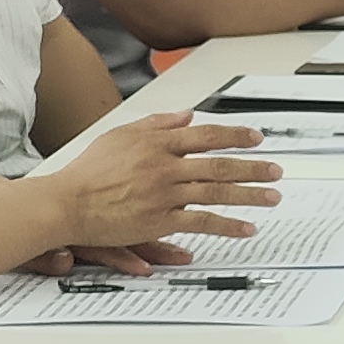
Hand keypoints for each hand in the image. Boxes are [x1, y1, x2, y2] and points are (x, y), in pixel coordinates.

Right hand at [50, 111, 278, 249]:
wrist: (66, 202)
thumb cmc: (88, 171)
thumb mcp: (120, 135)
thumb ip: (155, 123)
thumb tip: (185, 115)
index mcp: (157, 142)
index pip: (205, 135)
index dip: (235, 136)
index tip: (256, 138)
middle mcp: (165, 165)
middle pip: (219, 164)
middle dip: (253, 167)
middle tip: (276, 170)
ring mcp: (165, 193)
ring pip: (217, 192)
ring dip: (250, 194)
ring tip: (272, 196)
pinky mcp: (160, 219)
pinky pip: (202, 222)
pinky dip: (228, 225)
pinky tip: (247, 228)